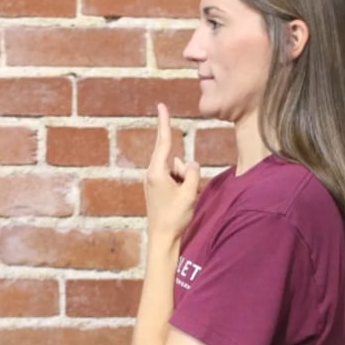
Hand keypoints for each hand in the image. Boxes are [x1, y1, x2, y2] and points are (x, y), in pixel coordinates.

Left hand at [144, 103, 200, 240]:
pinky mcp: (156, 188)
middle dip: (184, 172)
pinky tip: (179, 202)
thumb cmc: (174, 217)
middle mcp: (152, 174)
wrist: (162, 238)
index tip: (161, 106)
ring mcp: (153, 181)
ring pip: (177, 170)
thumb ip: (192, 173)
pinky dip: (181, 186)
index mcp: (157, 172)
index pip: (163, 142)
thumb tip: (191, 163)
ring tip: (182, 201)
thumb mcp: (189, 193)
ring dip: (184, 181)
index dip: (164, 122)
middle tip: (185, 192)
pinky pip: (174, 179)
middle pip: (174, 160)